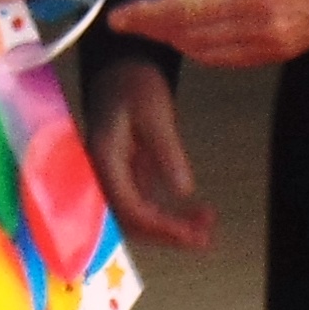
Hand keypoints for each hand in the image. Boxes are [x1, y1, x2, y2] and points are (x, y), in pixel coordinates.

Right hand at [87, 53, 217, 250]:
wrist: (120, 70)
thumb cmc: (135, 85)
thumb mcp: (156, 112)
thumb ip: (167, 151)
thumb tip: (184, 191)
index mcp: (103, 158)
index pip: (128, 207)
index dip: (160, 226)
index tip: (192, 233)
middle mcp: (101, 175)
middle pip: (130, 221)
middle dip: (167, 234)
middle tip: (205, 239)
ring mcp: (112, 179)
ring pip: (137, 218)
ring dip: (170, 228)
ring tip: (207, 227)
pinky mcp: (125, 179)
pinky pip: (144, 207)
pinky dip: (169, 215)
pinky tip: (197, 214)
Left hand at [110, 0, 308, 68]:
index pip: (183, 12)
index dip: (147, 16)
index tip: (119, 17)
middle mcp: (259, 26)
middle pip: (191, 38)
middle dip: (156, 30)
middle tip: (131, 20)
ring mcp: (272, 44)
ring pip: (208, 54)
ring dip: (178, 42)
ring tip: (158, 25)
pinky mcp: (283, 52)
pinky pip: (232, 60)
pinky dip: (205, 51)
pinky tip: (195, 35)